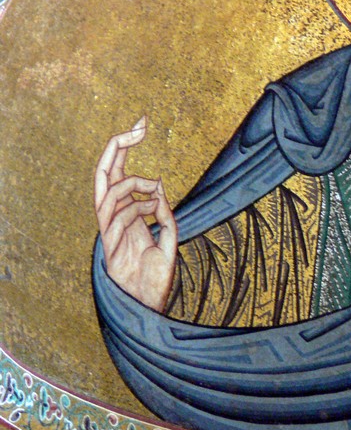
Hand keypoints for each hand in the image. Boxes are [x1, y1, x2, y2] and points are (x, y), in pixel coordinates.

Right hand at [94, 117, 176, 311]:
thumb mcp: (169, 238)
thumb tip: (159, 188)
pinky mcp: (110, 250)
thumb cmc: (156, 276)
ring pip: (107, 195)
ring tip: (156, 185)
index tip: (142, 123)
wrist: (149, 306)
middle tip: (137, 127)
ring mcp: (109, 233)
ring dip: (134, 184)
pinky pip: (115, 220)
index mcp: (126, 213)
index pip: (118, 172)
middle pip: (103, 176)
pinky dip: (136, 210)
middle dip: (117, 147)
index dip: (125, 147)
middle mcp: (114, 219)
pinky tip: (154, 211)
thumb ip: (165, 214)